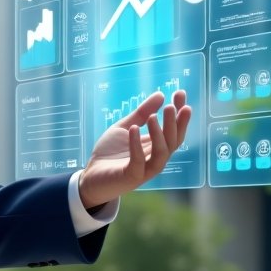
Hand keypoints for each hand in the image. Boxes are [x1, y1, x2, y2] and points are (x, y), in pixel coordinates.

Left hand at [79, 90, 190, 207]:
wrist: (90, 177)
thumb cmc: (109, 153)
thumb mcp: (125, 127)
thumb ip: (141, 113)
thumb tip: (161, 94)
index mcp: (155, 146)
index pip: (174, 130)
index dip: (179, 113)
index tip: (180, 93)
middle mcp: (154, 158)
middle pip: (173, 141)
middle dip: (175, 123)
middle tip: (172, 106)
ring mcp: (145, 169)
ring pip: (161, 153)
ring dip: (160, 134)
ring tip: (155, 116)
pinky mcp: (131, 177)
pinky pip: (138, 162)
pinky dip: (136, 145)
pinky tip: (133, 129)